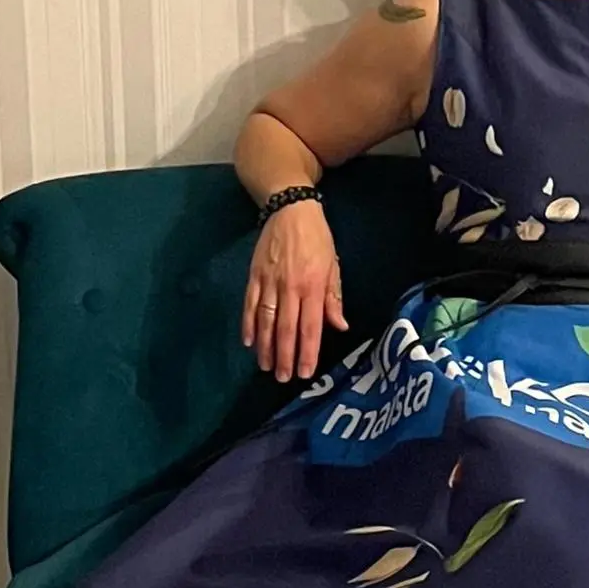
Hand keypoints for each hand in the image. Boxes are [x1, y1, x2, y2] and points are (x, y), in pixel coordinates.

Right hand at [242, 201, 347, 381]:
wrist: (291, 210)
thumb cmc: (317, 238)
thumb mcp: (333, 264)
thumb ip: (333, 298)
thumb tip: (339, 326)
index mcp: (313, 286)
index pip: (311, 326)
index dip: (308, 351)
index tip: (305, 372)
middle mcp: (291, 288)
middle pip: (287, 329)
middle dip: (285, 356)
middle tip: (283, 378)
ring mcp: (270, 282)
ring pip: (266, 321)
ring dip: (266, 347)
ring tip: (267, 366)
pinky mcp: (254, 276)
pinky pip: (250, 305)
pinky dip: (249, 324)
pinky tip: (249, 342)